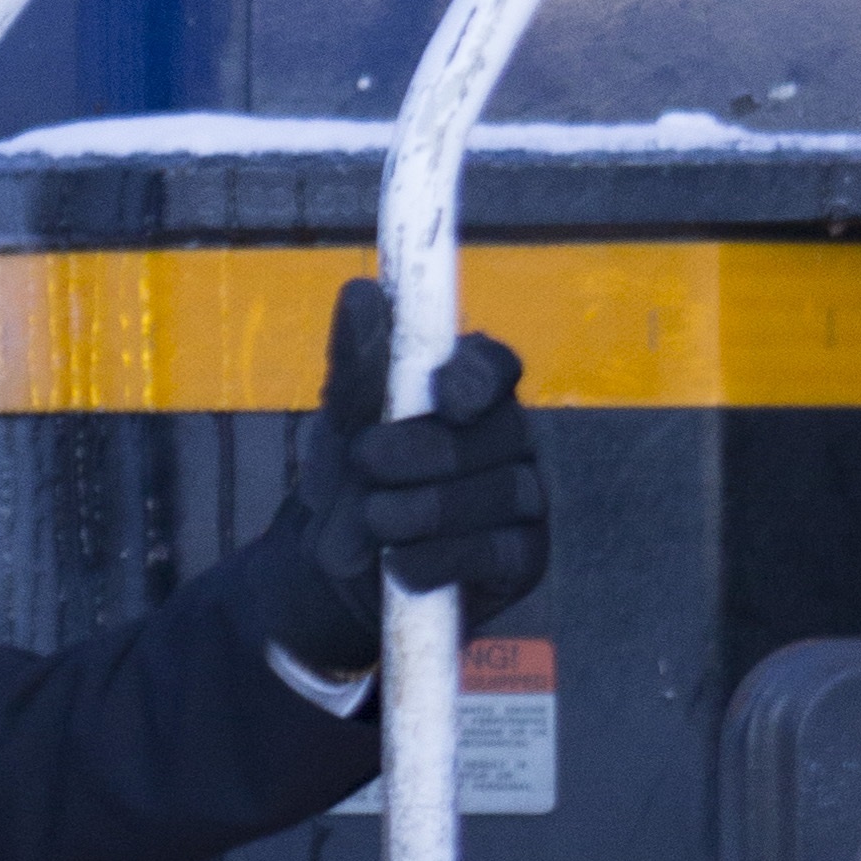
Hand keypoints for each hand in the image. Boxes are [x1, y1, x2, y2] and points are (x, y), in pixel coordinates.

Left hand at [295, 277, 547, 646]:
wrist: (336, 568)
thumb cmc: (350, 476)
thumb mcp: (341, 420)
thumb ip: (356, 361)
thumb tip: (363, 293)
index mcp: (469, 389)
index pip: (496, 365)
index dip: (478, 376)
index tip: (444, 393)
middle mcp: (509, 436)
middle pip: (497, 431)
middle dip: (422, 449)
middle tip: (364, 463)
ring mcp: (525, 497)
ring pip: (500, 491)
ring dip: (423, 508)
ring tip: (372, 519)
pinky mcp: (523, 558)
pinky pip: (498, 553)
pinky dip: (441, 558)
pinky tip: (400, 565)